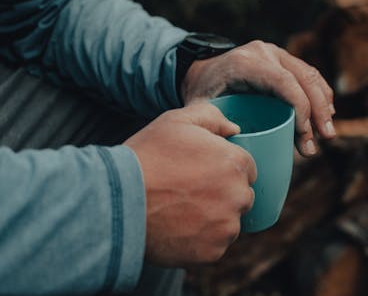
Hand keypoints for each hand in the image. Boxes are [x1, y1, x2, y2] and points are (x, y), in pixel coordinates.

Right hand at [124, 103, 255, 265]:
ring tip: (180, 211)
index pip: (246, 168)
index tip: (203, 172)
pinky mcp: (212, 252)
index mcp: (235, 163)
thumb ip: (212, 118)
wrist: (117, 201)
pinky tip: (177, 229)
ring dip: (213, 219)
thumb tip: (235, 129)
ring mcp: (226, 227)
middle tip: (189, 191)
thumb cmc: (147, 156)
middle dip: (223, 194)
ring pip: (229, 223)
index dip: (224, 168)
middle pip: (241, 197)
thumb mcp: (177, 121)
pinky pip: (214, 246)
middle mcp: (238, 196)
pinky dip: (200, 240)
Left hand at [181, 40, 335, 156]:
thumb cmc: (202, 93)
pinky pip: (308, 75)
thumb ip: (217, 126)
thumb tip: (242, 149)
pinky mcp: (283, 59)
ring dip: (323, 104)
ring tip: (327, 133)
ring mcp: (275, 53)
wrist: (201, 71)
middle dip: (318, 111)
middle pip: (303, 79)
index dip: (301, 108)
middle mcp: (264, 53)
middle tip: (325, 139)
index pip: (284, 82)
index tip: (305, 135)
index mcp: (245, 63)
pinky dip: (320, 95)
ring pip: (310, 76)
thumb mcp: (201, 109)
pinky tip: (327, 114)